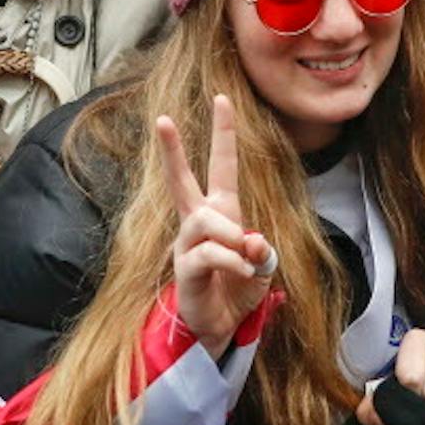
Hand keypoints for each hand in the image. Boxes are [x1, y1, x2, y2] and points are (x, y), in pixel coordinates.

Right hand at [159, 95, 273, 350]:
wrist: (223, 326)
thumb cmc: (240, 289)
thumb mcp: (263, 266)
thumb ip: (261, 250)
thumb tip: (251, 240)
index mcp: (222, 211)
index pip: (221, 165)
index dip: (223, 133)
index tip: (221, 98)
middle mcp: (199, 222)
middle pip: (181, 180)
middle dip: (172, 150)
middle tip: (161, 119)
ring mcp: (188, 244)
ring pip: (205, 220)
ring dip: (231, 234)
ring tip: (246, 256)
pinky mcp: (184, 268)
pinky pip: (207, 253)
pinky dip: (232, 260)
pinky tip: (243, 271)